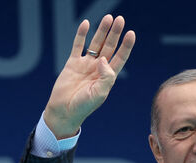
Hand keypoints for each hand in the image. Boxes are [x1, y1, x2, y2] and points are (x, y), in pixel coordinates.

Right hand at [43, 15, 135, 138]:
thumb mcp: (99, 94)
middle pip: (109, 47)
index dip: (126, 46)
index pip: (120, 58)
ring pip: (96, 44)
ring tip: (108, 18)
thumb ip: (105, 77)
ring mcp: (85, 65)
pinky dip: (82, 35)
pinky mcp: (72, 63)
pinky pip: (78, 45)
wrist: (64, 112)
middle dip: (115, 33)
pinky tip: (86, 24)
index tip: (131, 34)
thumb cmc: (83, 107)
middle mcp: (98, 68)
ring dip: (102, 31)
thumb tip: (103, 58)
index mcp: (107, 77)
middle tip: (120, 19)